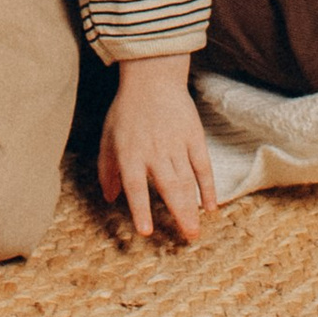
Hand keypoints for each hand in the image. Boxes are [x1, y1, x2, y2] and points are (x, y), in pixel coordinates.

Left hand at [99, 54, 217, 242]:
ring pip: (187, 180)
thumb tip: (109, 197)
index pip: (136, 187)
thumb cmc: (127, 110)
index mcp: (131, 153)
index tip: (147, 231)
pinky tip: (210, 205)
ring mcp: (177, 144)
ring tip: (196, 230)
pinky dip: (208, 186)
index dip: (141, 210)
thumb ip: (107, 169)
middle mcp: (155, 152)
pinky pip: (203, 166)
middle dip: (178, 214)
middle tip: (187, 238)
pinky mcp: (194, 137)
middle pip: (169, 187)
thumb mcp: (108, 137)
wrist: (152, 78)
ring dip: (192, 207)